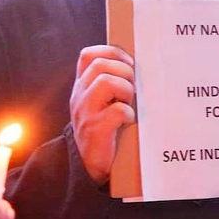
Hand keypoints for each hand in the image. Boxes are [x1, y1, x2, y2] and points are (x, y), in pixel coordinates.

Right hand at [70, 45, 134, 184]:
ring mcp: (85, 112)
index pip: (88, 55)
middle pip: (100, 65)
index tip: (129, 65)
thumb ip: (110, 83)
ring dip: (126, 90)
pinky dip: (128, 113)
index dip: (112, 53)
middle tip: (132, 89)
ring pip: (106, 82)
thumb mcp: (100, 102)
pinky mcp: (95, 130)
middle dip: (124, 72)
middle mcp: (80, 96)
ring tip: (129, 103)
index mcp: (82, 86)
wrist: (88, 165)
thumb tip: (139, 66)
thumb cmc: (104, 128)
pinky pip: (116, 111)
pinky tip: (128, 121)